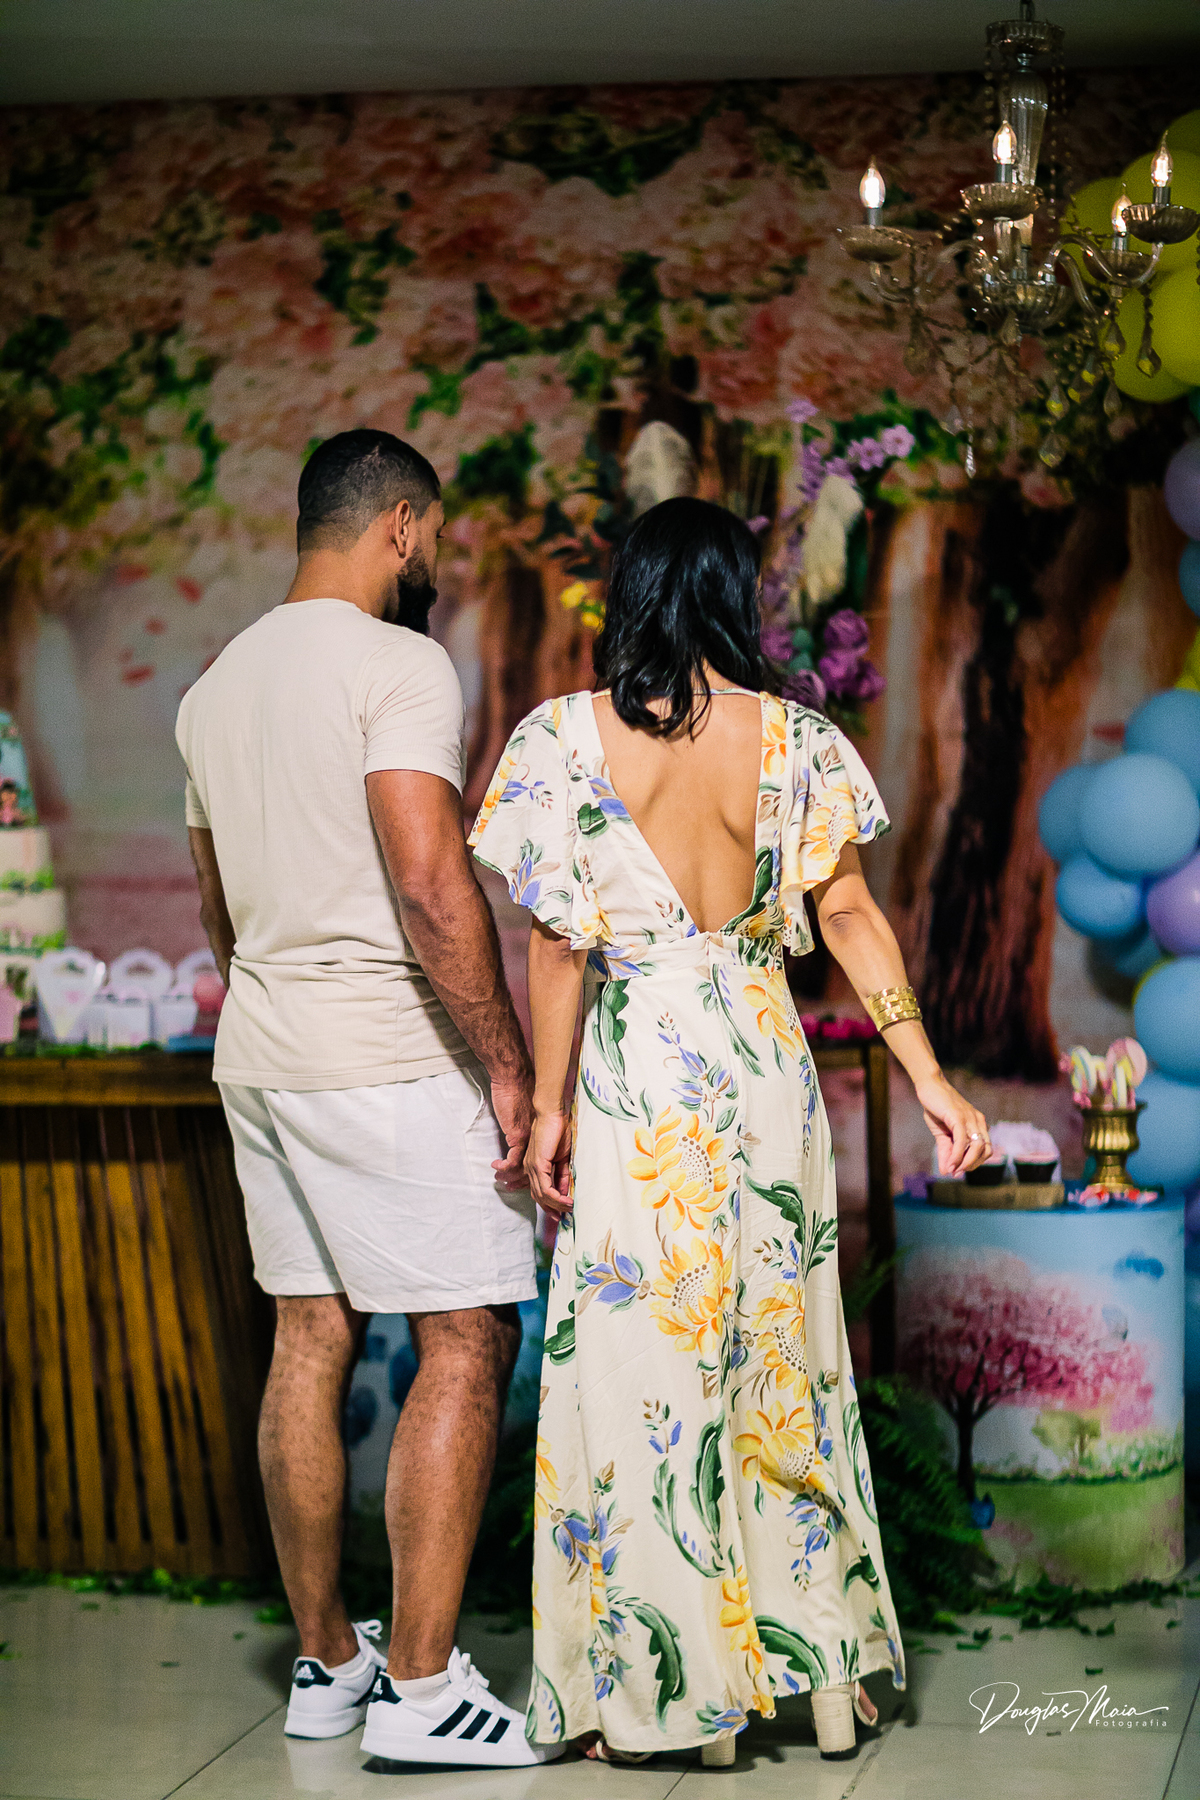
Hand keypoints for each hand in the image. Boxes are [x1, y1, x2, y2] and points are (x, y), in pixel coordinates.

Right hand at [489, 1074, 533, 1190]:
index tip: (522, 1182)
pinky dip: (505, 1166)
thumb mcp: (528, 1111)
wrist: (515, 1079)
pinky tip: (497, 1167)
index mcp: (540, 1137)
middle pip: (535, 1171)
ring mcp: (528, 1140)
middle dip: (525, 1184)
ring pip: (524, 1169)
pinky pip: (513, 1160)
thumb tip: (524, 1132)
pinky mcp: (518, 1136)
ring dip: (512, 1177)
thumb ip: (527, 1124)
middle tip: (512, 1188)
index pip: (541, 1164)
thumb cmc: (520, 1091)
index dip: (534, 1176)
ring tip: (501, 1181)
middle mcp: (536, 1141)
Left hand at [525, 1110, 572, 1217]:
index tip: (561, 1214)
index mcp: (535, 1166)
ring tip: (570, 1209)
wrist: (552, 1113)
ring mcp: (532, 1167)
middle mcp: (530, 1169)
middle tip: (564, 1218)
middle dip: (552, 1210)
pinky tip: (567, 1202)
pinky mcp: (538, 1165)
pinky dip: (556, 1198)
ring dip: (557, 1205)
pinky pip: (546, 1189)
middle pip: (539, 1197)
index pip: (540, 1191)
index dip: (550, 1204)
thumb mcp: (563, 1157)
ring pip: (542, 1195)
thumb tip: (567, 1190)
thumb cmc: (559, 1130)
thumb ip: (563, 1173)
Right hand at [913, 1071, 991, 1176]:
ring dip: (966, 1163)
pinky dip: (957, 1155)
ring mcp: (970, 1118)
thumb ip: (946, 1151)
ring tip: (953, 1170)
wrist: (929, 1086)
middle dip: (973, 1165)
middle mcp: (978, 1121)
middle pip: (986, 1150)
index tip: (960, 1170)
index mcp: (978, 1123)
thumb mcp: (942, 1133)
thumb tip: (946, 1172)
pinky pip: (962, 1140)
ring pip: (977, 1147)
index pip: (986, 1149)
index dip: (975, 1163)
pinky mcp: (958, 1117)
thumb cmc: (936, 1108)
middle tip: (957, 1172)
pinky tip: (949, 1163)